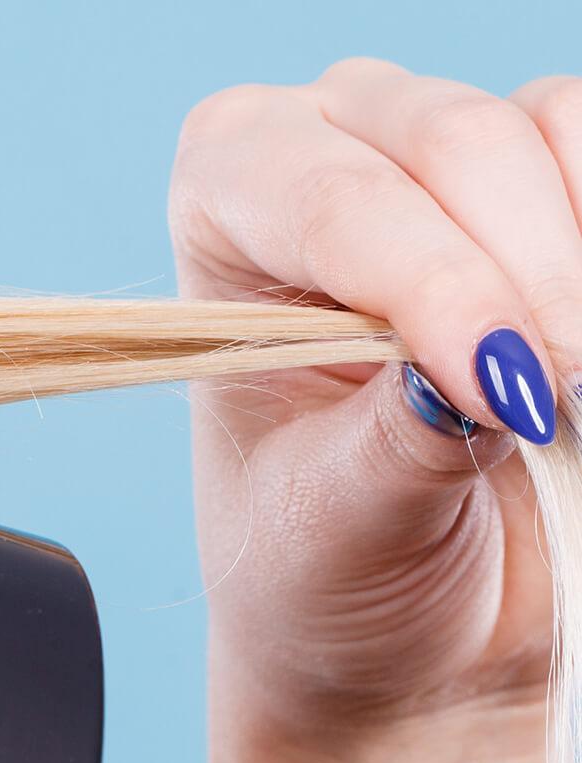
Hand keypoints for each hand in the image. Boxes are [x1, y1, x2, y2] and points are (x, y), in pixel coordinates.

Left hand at [169, 59, 581, 739]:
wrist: (396, 621)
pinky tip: (581, 351)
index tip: (508, 395)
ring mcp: (436, 154)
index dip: (433, 284)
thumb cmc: (323, 571)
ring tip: (566, 393)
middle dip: (521, 278)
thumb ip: (401, 443)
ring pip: (541, 134)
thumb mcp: (336, 526)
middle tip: (559, 403)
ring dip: (571, 268)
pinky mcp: (538, 182)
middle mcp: (323, 154)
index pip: (328, 200)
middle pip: (447, 140)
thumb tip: (494, 365)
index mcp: (224, 217)